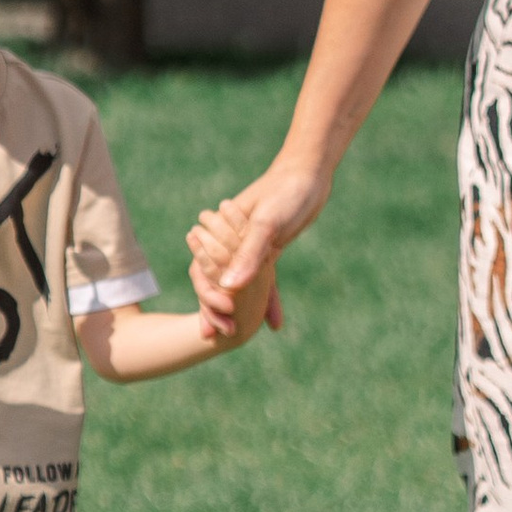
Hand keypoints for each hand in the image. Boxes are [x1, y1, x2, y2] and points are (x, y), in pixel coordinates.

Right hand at [187, 158, 327, 340]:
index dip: (207, 299)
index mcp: (224, 235)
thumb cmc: (285, 192)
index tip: (213, 323)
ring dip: (240, 311)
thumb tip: (230, 287)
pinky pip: (265, 283)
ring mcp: (252, 249)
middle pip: (218, 283)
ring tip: (237, 337)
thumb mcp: (268, 223)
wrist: (307, 174)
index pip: (204, 273)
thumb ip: (249, 255)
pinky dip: (269, 301)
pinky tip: (275, 324)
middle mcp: (234, 244)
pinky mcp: (269, 252)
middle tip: (218, 336)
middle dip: (217, 309)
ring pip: (240, 286)